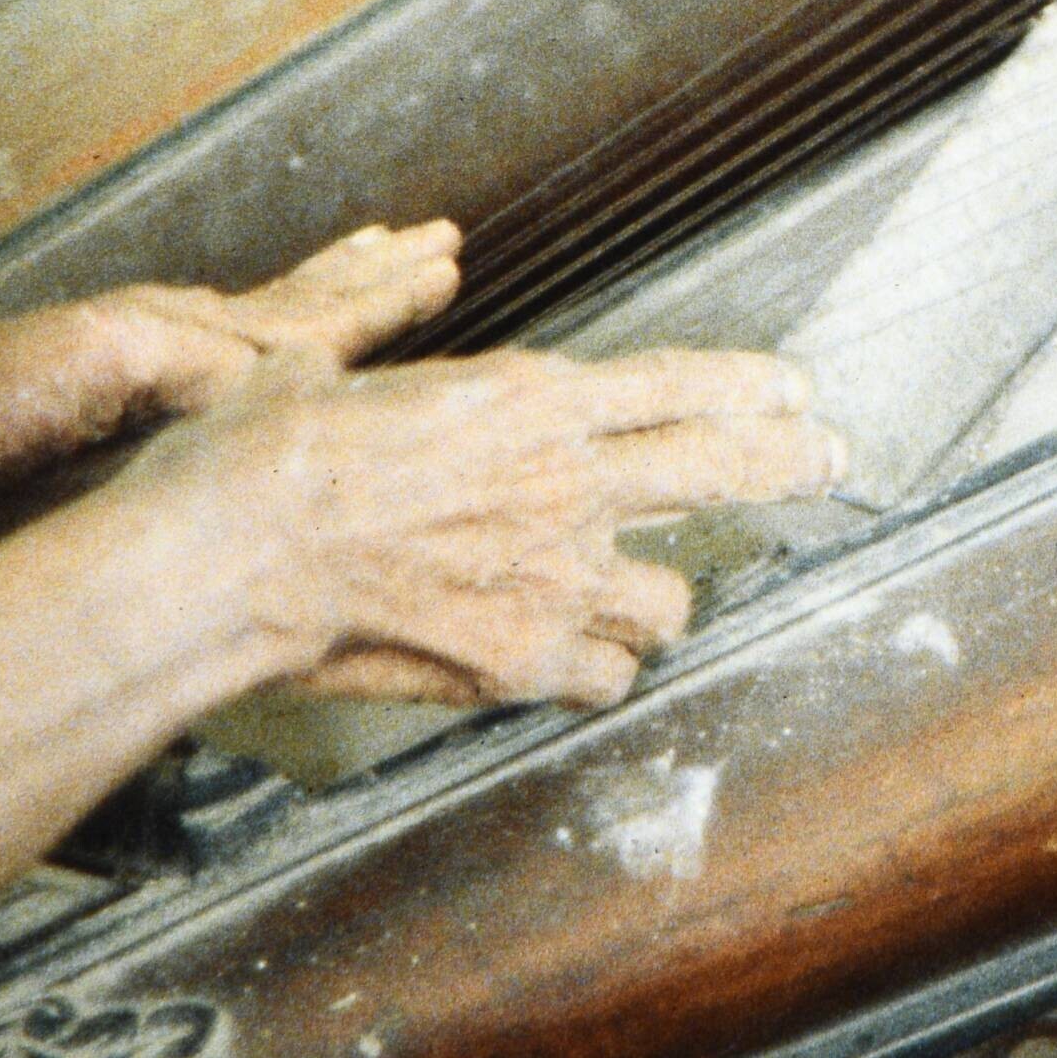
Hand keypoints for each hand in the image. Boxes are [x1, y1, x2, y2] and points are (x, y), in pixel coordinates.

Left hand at [0, 223, 467, 563]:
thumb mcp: (89, 373)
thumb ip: (194, 370)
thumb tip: (293, 395)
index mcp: (180, 338)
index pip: (312, 317)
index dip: (382, 296)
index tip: (446, 257)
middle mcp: (172, 356)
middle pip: (298, 312)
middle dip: (372, 282)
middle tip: (439, 242)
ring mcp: (141, 394)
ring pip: (266, 346)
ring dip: (330, 311)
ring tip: (382, 272)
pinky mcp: (112, 448)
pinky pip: (225, 399)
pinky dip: (274, 379)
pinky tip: (275, 383)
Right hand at [124, 342, 845, 710]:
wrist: (230, 557)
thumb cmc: (260, 458)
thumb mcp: (336, 381)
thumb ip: (399, 392)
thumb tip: (364, 382)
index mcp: (528, 398)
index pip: (680, 384)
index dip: (750, 389)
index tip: (796, 391)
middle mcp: (566, 482)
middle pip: (724, 467)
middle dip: (789, 464)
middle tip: (827, 461)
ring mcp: (555, 577)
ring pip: (669, 600)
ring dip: (652, 598)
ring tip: (627, 597)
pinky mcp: (526, 659)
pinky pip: (605, 677)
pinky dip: (592, 672)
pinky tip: (568, 663)